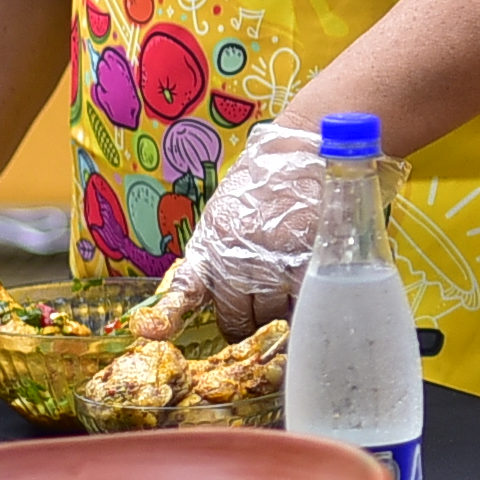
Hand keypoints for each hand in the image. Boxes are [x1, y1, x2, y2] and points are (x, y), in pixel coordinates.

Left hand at [156, 120, 340, 340]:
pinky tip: (309, 294)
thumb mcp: (226, 213)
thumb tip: (204, 294)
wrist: (305, 148)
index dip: (185, 320)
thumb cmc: (266, 181)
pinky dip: (305, 306)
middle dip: (250, 321)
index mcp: (212, 244)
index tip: (169, 331)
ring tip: (292, 296)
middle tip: (264, 313)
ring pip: (273, 317)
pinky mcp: (307, 261)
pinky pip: (302, 305)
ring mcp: (273, 261)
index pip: (190, 293)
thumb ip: (214, 253)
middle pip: (239, 318)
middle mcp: (236, 257)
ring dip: (281, 315)